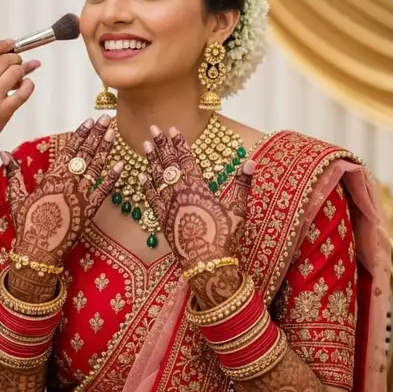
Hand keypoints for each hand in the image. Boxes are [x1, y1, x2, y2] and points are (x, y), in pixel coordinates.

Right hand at [0, 39, 38, 156]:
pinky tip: (25, 85)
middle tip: (15, 62)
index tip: (9, 44)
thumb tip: (9, 52)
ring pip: (16, 72)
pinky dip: (28, 85)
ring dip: (20, 71)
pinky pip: (24, 91)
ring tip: (17, 76)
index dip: (0, 45)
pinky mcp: (4, 111)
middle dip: (14, 58)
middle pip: (4, 60)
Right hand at [2, 116, 122, 268]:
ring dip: (105, 149)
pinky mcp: (89, 211)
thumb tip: (4, 153)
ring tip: (113, 133)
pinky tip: (121, 165)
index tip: (89, 120)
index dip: (80, 134)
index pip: (69, 149)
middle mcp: (68, 183)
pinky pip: (103, 191)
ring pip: (96, 167)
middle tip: (107, 119)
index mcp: (51, 177)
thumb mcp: (17, 196)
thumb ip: (13, 172)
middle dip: (96, 134)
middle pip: (85, 153)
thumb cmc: (26, 224)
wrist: (38, 251)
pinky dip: (112, 177)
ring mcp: (80, 196)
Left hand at [140, 127, 253, 303]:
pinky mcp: (162, 220)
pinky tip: (141, 177)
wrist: (207, 264)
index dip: (179, 143)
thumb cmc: (225, 237)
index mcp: (198, 188)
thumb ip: (242, 184)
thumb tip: (251, 162)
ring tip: (145, 144)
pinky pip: (151, 199)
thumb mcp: (238, 210)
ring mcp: (169, 206)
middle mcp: (180, 193)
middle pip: (169, 164)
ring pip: (158, 178)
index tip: (172, 129)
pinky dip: (146, 187)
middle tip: (153, 128)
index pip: (186, 159)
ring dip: (152, 160)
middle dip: (162, 145)